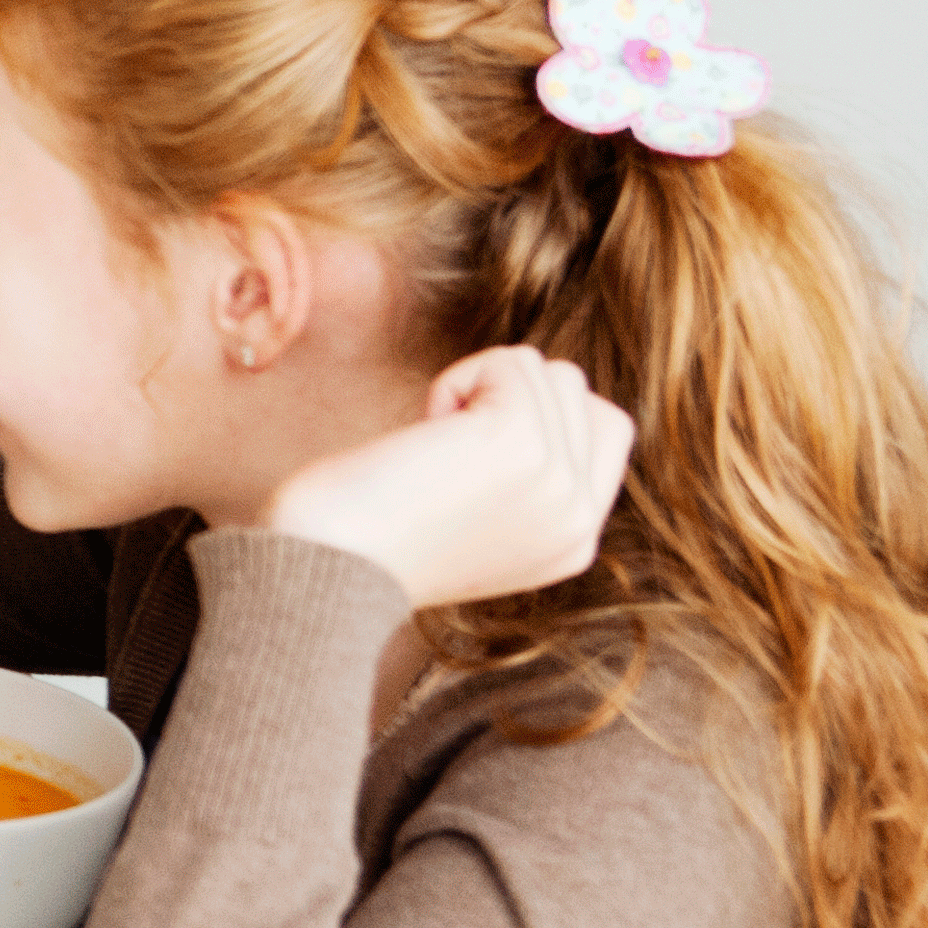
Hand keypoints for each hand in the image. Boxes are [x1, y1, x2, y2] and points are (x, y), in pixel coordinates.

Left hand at [264, 347, 633, 608]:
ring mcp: (558, 483)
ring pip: (548, 372)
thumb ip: (528, 481)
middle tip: (443, 456)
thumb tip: (539, 395)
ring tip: (432, 450)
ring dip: (478, 389)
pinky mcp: (522, 442)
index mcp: (574, 544)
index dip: (537, 415)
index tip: (467, 456)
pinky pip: (513, 361)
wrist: (321, 566)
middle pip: (576, 394)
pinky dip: (457, 380)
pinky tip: (422, 435)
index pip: (605, 431)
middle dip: (505, 399)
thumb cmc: (367, 536)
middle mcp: (579, 521)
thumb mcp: (477, 522)